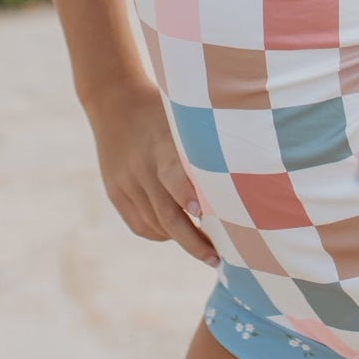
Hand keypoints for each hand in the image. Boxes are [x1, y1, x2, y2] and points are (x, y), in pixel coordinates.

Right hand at [86, 80, 220, 268]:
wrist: (113, 99)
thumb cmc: (162, 109)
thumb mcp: (182, 117)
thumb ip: (203, 145)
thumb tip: (245, 171)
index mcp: (161, 143)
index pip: (174, 174)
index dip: (188, 195)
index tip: (204, 214)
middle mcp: (142, 166)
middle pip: (166, 213)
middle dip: (193, 241)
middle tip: (217, 259)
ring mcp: (125, 181)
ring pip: (155, 224)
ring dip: (180, 240)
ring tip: (206, 249)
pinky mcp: (114, 192)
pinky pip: (139, 224)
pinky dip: (160, 234)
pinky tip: (176, 234)